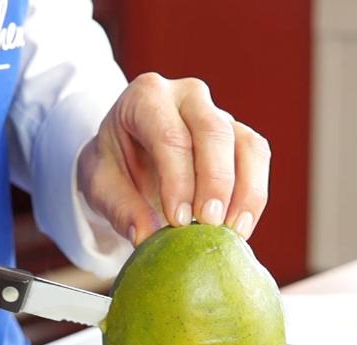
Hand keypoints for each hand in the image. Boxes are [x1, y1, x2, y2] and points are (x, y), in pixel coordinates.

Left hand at [77, 73, 270, 244]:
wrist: (127, 155)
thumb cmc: (113, 165)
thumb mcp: (99, 184)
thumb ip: (119, 208)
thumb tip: (145, 237)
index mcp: (146, 96)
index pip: (169, 135)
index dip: (178, 180)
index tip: (178, 221)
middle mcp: (187, 96)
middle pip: (214, 131)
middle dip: (215, 181)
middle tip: (209, 224)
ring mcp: (219, 113)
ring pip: (246, 144)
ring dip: (245, 191)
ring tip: (231, 232)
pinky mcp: (239, 136)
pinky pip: (257, 159)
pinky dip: (253, 195)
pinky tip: (239, 228)